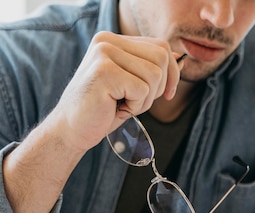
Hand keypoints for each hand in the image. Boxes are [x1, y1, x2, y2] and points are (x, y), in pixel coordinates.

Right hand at [46, 32, 183, 152]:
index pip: (161, 47)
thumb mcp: (132, 85)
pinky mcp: (104, 72)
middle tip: (135, 102)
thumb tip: (182, 58)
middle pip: (162, 58)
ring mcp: (104, 54)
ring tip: (123, 105)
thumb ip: (152, 68)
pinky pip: (142, 89)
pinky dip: (135, 106)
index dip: (172, 73)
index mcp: (114, 40)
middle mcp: (107, 41)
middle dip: (158, 88)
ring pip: (155, 75)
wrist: (72, 130)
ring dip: (145, 100)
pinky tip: (116, 109)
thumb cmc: (103, 109)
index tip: (165, 94)